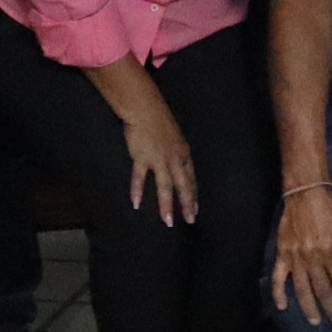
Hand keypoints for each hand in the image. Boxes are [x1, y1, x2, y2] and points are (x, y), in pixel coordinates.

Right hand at [117, 95, 198, 226]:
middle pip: (183, 186)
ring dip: (167, 205)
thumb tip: (175, 160)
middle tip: (191, 220)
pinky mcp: (142, 158)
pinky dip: (137, 191)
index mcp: (183, 153)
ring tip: (168, 221)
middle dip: (187, 204)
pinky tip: (136, 204)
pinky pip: (140, 178)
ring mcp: (159, 159)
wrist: (146, 110)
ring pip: (165, 186)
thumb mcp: (174, 136)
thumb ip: (175, 150)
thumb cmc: (159, 120)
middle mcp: (174, 159)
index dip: (192, 194)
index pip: (190, 178)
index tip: (195, 208)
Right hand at [271, 183, 331, 326]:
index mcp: (330, 251)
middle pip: (322, 289)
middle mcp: (312, 257)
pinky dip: (278, 293)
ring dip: (308, 307)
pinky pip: (278, 278)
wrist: (306, 195)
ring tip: (314, 321)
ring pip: (301, 289)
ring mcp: (294, 257)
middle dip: (330, 307)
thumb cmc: (331, 213)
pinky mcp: (282, 254)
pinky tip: (283, 306)